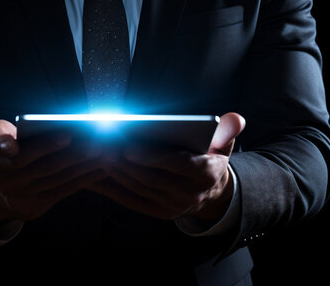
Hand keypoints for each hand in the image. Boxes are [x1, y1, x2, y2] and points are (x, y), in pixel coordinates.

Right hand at [0, 120, 106, 224]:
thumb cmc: (3, 150)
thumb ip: (3, 134)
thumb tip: (24, 138)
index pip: (13, 150)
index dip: (40, 145)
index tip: (66, 136)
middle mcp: (5, 178)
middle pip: (45, 166)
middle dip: (76, 153)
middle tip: (99, 141)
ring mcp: (20, 196)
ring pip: (58, 179)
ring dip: (84, 166)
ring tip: (106, 152)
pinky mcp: (34, 207)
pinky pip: (63, 191)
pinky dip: (83, 179)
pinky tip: (100, 168)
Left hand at [88, 112, 245, 221]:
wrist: (211, 193)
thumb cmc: (211, 158)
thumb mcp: (224, 143)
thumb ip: (229, 129)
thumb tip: (234, 118)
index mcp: (206, 174)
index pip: (177, 165)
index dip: (152, 157)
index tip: (128, 147)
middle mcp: (190, 194)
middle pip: (151, 177)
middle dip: (123, 162)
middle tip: (100, 145)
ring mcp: (173, 206)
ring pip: (137, 188)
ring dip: (114, 172)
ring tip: (94, 154)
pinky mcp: (158, 212)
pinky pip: (130, 199)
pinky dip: (111, 188)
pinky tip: (95, 174)